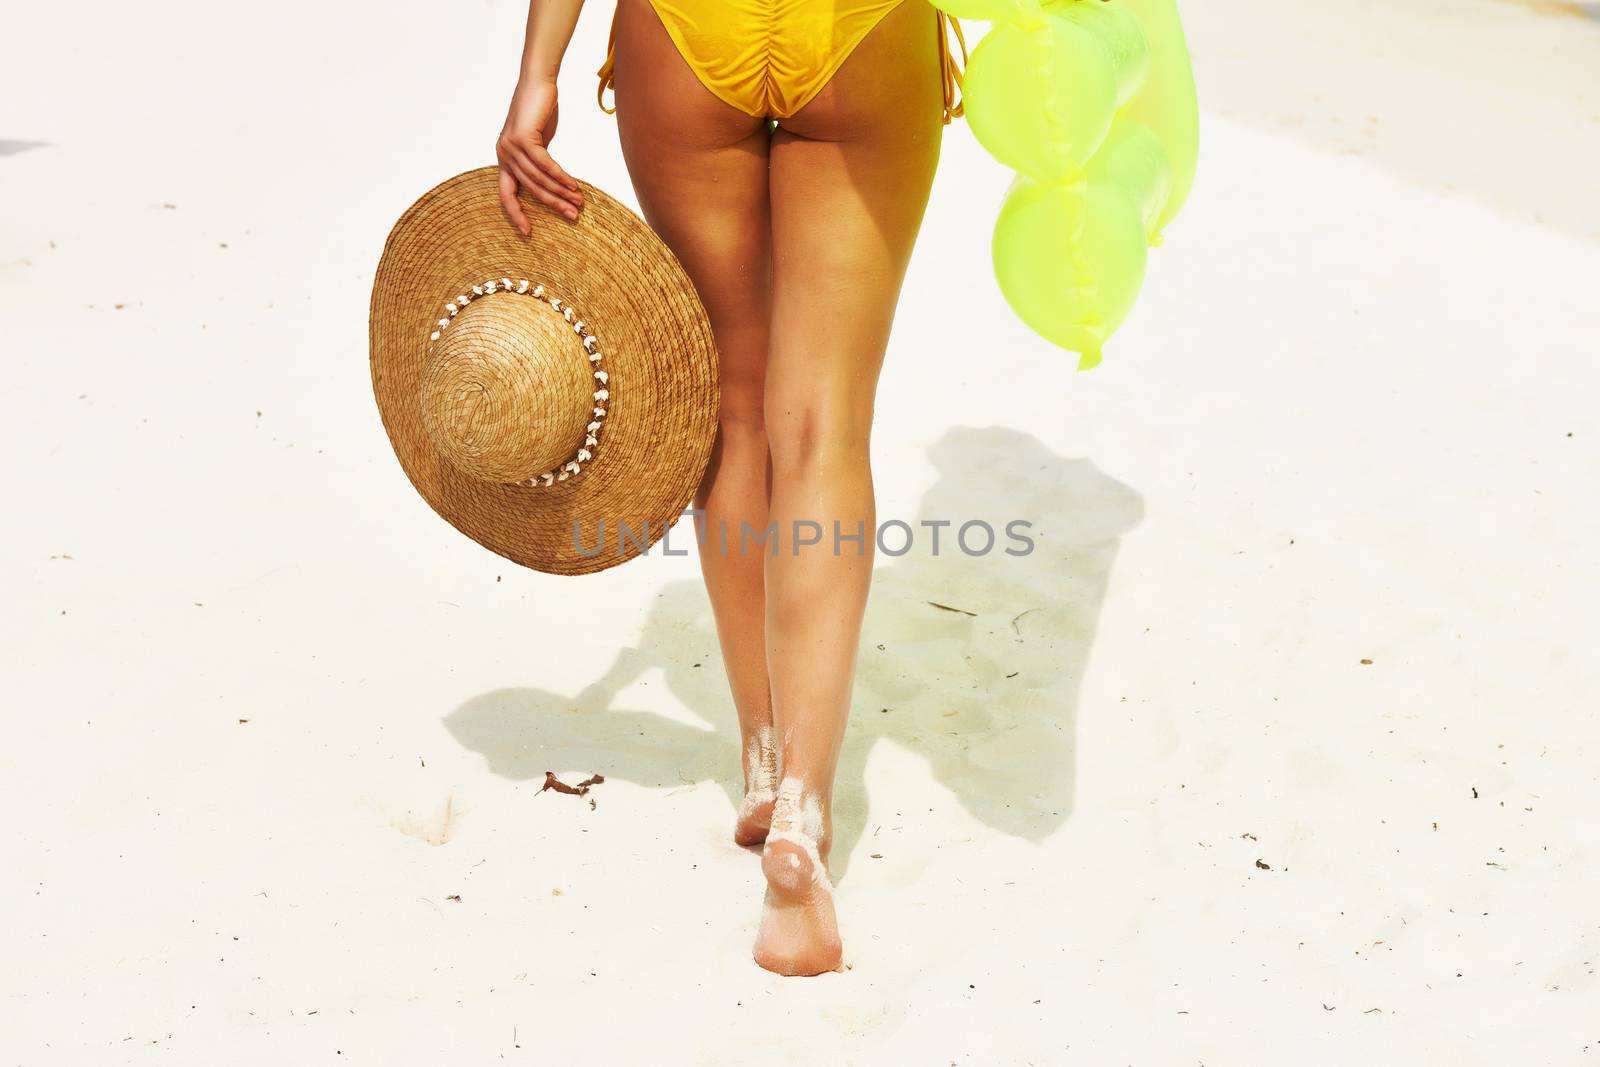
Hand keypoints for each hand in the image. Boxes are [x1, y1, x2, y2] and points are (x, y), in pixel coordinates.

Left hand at [496, 79, 582, 233]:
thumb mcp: (537, 141)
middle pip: (530, 189)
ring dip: (561, 192)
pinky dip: (561, 177)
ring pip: (538, 179)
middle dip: (552, 204)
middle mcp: (503, 154)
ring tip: (578, 202)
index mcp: (504, 158)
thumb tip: (550, 181)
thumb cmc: (539, 108)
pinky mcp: (523, 138)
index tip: (528, 232)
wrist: (538, 81)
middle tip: (572, 216)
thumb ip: (539, 162)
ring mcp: (510, 146)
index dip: (516, 214)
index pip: (506, 194)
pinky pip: (545, 165)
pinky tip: (573, 185)